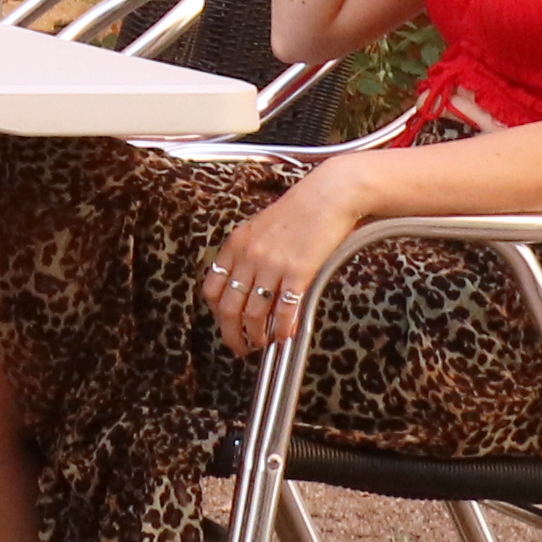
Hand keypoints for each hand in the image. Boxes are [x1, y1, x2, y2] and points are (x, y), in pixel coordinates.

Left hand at [200, 168, 361, 356]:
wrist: (329, 194)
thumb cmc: (300, 208)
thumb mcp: (261, 225)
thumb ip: (249, 251)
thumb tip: (246, 282)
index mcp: (236, 243)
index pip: (212, 288)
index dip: (217, 313)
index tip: (226, 323)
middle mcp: (249, 255)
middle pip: (228, 308)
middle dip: (232, 335)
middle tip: (240, 347)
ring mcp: (271, 265)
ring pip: (253, 314)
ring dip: (257, 335)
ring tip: (264, 341)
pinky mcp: (297, 272)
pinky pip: (283, 311)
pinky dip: (282, 329)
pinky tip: (286, 333)